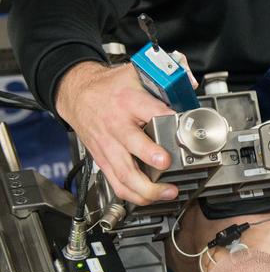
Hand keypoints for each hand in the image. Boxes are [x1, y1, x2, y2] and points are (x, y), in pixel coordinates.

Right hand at [55, 61, 178, 204]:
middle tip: (166, 162)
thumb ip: (165, 77)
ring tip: (168, 191)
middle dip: (150, 155)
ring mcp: (109, 146)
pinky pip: (116, 183)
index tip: (180, 124)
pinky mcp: (103, 160)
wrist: (78, 95)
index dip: (165, 117)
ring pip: (124, 172)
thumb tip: (189, 83)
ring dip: (147, 186)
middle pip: (132, 144)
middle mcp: (117, 126)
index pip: (148, 109)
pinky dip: (133, 195)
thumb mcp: (136, 73)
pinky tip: (150, 198)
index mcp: (129, 102)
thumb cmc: (111, 87)